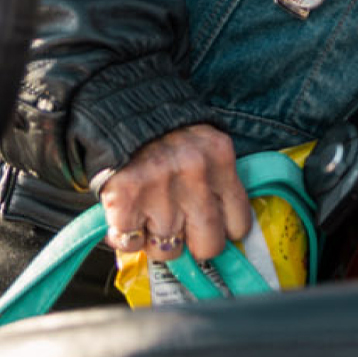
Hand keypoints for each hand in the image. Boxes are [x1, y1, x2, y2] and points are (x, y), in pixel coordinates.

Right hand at [93, 124, 249, 265]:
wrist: (118, 106)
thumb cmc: (163, 131)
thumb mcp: (203, 145)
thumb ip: (214, 181)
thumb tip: (221, 231)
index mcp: (220, 159)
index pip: (239, 222)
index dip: (224, 232)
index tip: (214, 230)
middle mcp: (195, 176)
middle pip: (209, 245)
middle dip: (194, 245)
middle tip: (182, 232)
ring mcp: (160, 191)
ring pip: (168, 250)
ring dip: (157, 239)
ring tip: (149, 216)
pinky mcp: (126, 202)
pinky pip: (132, 244)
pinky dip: (126, 237)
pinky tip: (127, 217)